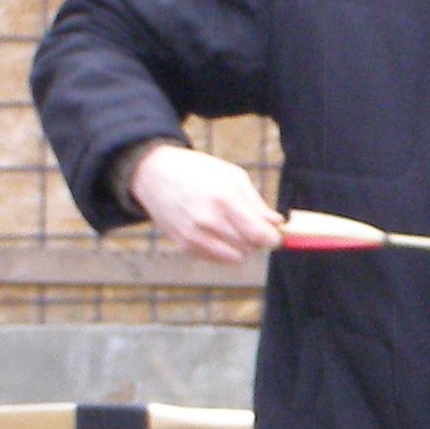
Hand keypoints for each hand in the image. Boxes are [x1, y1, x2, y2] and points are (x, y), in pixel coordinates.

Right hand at [129, 144, 282, 261]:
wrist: (152, 173)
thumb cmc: (196, 170)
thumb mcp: (231, 175)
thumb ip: (256, 202)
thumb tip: (277, 223)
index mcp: (224, 199)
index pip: (258, 235)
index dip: (273, 239)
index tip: (275, 235)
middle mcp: (208, 221)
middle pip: (250, 247)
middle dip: (257, 239)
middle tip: (251, 225)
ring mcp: (194, 235)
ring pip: (235, 256)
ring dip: (241, 246)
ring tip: (233, 227)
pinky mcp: (184, 245)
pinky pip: (217, 258)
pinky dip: (223, 249)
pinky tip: (216, 232)